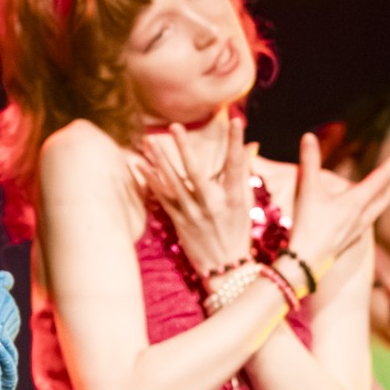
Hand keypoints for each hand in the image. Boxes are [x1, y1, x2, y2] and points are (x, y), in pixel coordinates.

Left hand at [130, 116, 252, 278]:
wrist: (226, 269)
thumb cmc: (237, 232)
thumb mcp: (245, 203)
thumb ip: (243, 173)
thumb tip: (251, 146)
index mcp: (233, 198)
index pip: (236, 165)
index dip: (236, 142)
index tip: (235, 119)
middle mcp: (212, 204)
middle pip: (196, 172)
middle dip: (185, 148)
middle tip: (175, 126)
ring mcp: (193, 213)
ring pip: (173, 183)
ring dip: (159, 161)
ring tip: (149, 141)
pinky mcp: (179, 221)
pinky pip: (162, 197)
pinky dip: (150, 181)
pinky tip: (138, 165)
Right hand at [287, 130, 389, 270]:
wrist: (304, 262)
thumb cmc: (308, 226)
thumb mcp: (308, 190)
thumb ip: (309, 161)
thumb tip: (308, 136)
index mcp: (358, 201)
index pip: (385, 174)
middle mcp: (364, 215)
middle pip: (389, 193)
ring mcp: (359, 229)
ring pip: (381, 206)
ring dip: (387, 191)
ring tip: (385, 182)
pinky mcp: (351, 238)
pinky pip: (370, 217)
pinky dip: (373, 205)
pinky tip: (363, 206)